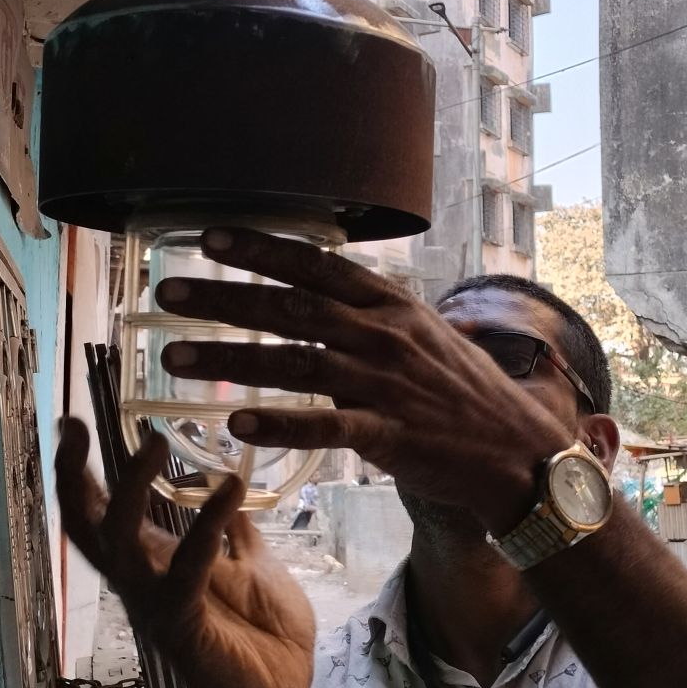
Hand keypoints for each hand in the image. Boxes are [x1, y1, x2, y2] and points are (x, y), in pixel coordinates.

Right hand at [55, 420, 314, 687]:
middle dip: (73, 477)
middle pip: (86, 527)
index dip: (81, 472)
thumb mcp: (255, 568)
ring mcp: (158, 607)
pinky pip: (184, 573)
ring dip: (130, 489)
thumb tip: (223, 482)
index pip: (103, 513)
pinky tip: (228, 489)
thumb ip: (234, 531)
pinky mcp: (185, 629)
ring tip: (155, 441)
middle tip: (74, 426)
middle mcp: (143, 583)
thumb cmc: (266, 642)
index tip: (71, 422)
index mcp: (156, 565)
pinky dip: (204, 528)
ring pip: (119, 543)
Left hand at [155, 228, 573, 532]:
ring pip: (296, 363)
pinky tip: (238, 425)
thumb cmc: (466, 393)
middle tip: (166, 294)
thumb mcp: (425, 334)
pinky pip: (327, 427)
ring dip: (230, 358)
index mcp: (392, 305)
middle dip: (224, 298)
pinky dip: (282, 424)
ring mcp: (387, 385)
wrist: (520, 450)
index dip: (262, 249)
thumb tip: (328, 295)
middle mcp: (384, 336)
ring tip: (175, 357)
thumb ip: (373, 317)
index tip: (209, 237)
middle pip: (292, 308)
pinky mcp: (391, 436)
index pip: (317, 265)